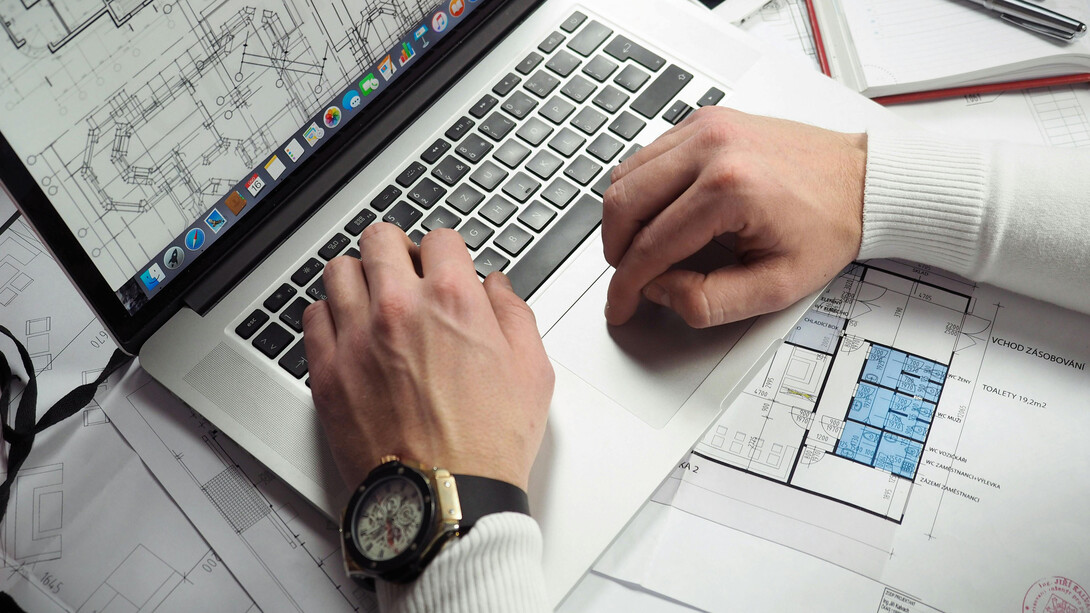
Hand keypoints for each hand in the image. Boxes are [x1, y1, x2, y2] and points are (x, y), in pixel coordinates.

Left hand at [303, 224, 553, 490]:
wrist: (446, 499)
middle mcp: (398, 309)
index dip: (446, 251)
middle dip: (397, 250)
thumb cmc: (489, 444)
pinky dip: (330, 315)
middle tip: (405, 270)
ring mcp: (356, 339)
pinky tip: (348, 329)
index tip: (444, 265)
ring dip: (359, 276)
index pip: (440, 238)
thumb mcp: (532, 370)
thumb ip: (514, 314)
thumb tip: (497, 289)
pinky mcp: (328, 373)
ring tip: (372, 297)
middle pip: (380, 239)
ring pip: (339, 271)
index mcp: (452, 300)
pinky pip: (313, 317)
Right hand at [602, 106, 866, 327]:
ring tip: (639, 249)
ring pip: (625, 175)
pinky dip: (640, 188)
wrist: (863, 181)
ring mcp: (706, 127)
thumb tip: (660, 291)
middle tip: (626, 278)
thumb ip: (709, 302)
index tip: (620, 306)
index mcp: (729, 189)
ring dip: (622, 218)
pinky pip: (646, 155)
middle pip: (623, 203)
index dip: (626, 286)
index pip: (650, 246)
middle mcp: (712, 148)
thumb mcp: (777, 286)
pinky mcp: (705, 120)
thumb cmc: (829, 227)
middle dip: (615, 250)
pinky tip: (657, 214)